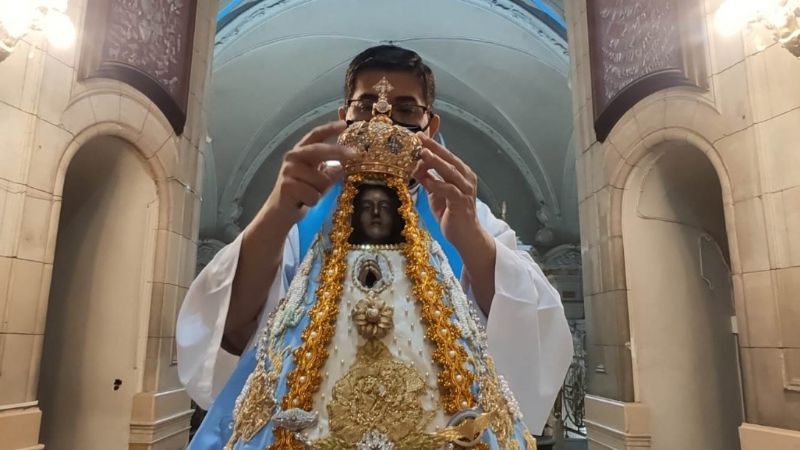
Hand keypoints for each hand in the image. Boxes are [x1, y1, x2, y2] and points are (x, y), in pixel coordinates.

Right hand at [264, 121, 355, 225]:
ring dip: (322, 191)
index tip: (344, 124)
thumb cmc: (303, 192)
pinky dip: (313, 201)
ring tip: (312, 194)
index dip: (330, 128)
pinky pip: (313, 194)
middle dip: (338, 152)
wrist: (281, 211)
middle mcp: (293, 157)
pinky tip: (304, 202)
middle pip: (319, 150)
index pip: (316, 135)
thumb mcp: (320, 178)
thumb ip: (331, 169)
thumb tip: (345, 165)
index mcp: (302, 151)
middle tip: (355, 154)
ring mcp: (288, 170)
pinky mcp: (286, 185)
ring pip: (321, 179)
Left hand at [411, 133, 484, 248]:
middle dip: (434, 147)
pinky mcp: (461, 202)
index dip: (434, 144)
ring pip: (450, 171)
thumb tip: (414, 167)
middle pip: (449, 158)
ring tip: (423, 153)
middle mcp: (466, 178)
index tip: (420, 134)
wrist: (465, 235)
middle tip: (420, 138)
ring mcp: (465, 190)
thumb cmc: (451, 213)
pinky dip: (437, 184)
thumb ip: (428, 179)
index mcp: (461, 173)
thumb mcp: (436, 193)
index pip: (446, 155)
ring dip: (436, 161)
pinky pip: (449, 190)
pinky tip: (426, 180)